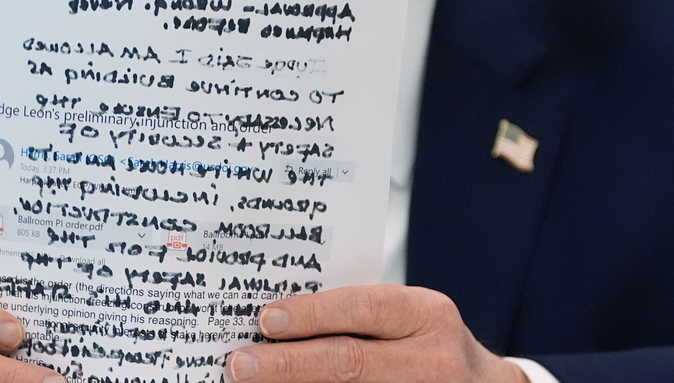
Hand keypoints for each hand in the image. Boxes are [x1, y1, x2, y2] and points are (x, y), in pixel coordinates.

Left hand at [224, 285, 528, 382]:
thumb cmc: (430, 346)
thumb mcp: (409, 317)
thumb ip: (359, 316)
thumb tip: (279, 321)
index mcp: (427, 315)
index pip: (362, 309)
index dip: (311, 314)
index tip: (266, 320)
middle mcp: (433, 360)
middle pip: (350, 362)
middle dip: (289, 364)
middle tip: (241, 364)